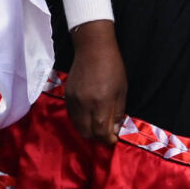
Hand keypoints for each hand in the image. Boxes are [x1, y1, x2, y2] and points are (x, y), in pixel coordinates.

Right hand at [65, 22, 127, 146]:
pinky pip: (72, 116)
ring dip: (88, 131)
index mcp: (101, 103)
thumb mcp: (121, 90)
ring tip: (97, 127)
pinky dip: (80, 121)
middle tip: (106, 134)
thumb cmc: (112, 67)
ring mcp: (73, 101)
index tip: (113, 139)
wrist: (92, 48)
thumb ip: (118, 112)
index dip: (108, 139)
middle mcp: (85, 105)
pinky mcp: (67, 96)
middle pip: (87, 133)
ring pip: (78, 126)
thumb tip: (115, 129)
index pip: (101, 132)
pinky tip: (88, 117)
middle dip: (97, 138)